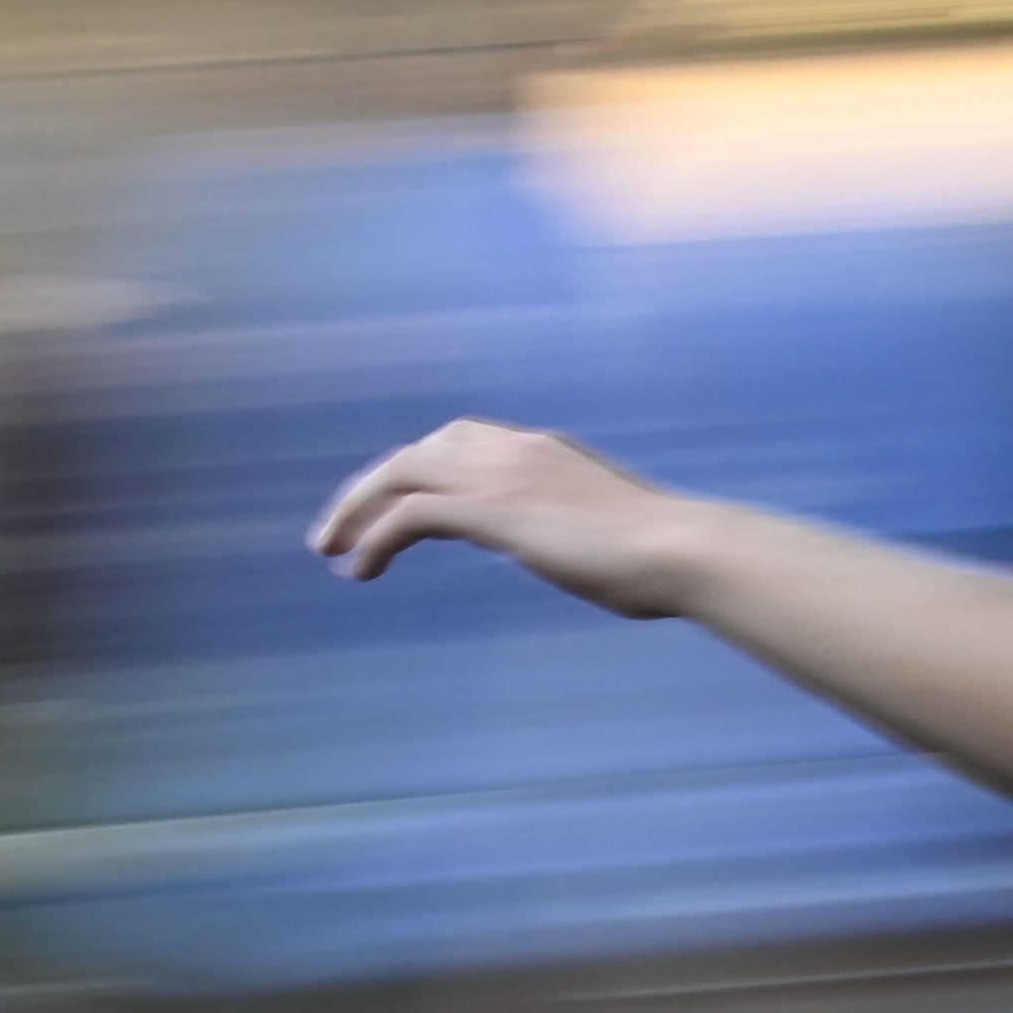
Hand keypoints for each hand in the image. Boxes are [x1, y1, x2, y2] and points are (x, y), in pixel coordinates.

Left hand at [308, 420, 703, 614]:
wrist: (683, 549)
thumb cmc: (668, 556)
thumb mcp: (615, 531)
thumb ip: (580, 529)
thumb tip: (584, 552)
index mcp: (543, 451)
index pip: (458, 442)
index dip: (417, 470)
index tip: (394, 504)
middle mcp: (514, 450)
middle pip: (417, 453)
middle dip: (371, 488)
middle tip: (340, 529)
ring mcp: (499, 475)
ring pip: (398, 475)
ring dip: (356, 510)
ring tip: (330, 548)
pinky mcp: (490, 510)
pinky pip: (407, 515)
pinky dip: (374, 539)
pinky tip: (360, 570)